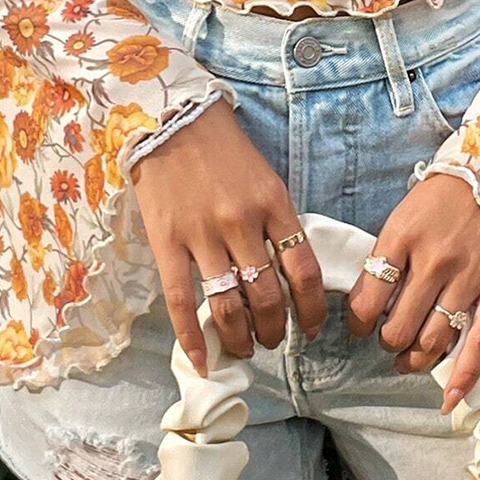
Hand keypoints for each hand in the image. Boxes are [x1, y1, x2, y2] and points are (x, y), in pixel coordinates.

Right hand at [130, 98, 326, 376]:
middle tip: (273, 340)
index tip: (313, 328)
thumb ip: (277, 225)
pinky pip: (181, 300)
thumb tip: (288, 276)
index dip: (312, 309)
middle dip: (275, 329)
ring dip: (241, 337)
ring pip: (229, 305)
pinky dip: (192, 337)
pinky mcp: (167, 241)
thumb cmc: (224, 151)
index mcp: (275, 205)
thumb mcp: (266, 180)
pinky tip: (204, 358)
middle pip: (268, 296)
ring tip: (245, 348)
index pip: (305, 271)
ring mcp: (203, 234)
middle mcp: (242, 223)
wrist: (172, 120)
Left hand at [345, 174, 479, 414]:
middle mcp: (433, 261)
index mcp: (402, 237)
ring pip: (433, 340)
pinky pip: (479, 342)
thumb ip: (391, 252)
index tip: (359, 325)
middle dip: (388, 343)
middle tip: (389, 341)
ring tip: (410, 359)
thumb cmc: (451, 190)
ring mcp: (469, 278)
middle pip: (397, 328)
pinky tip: (450, 399)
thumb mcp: (408, 211)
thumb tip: (373, 297)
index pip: (367, 298)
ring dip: (416, 359)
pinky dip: (464, 376)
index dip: (358, 322)